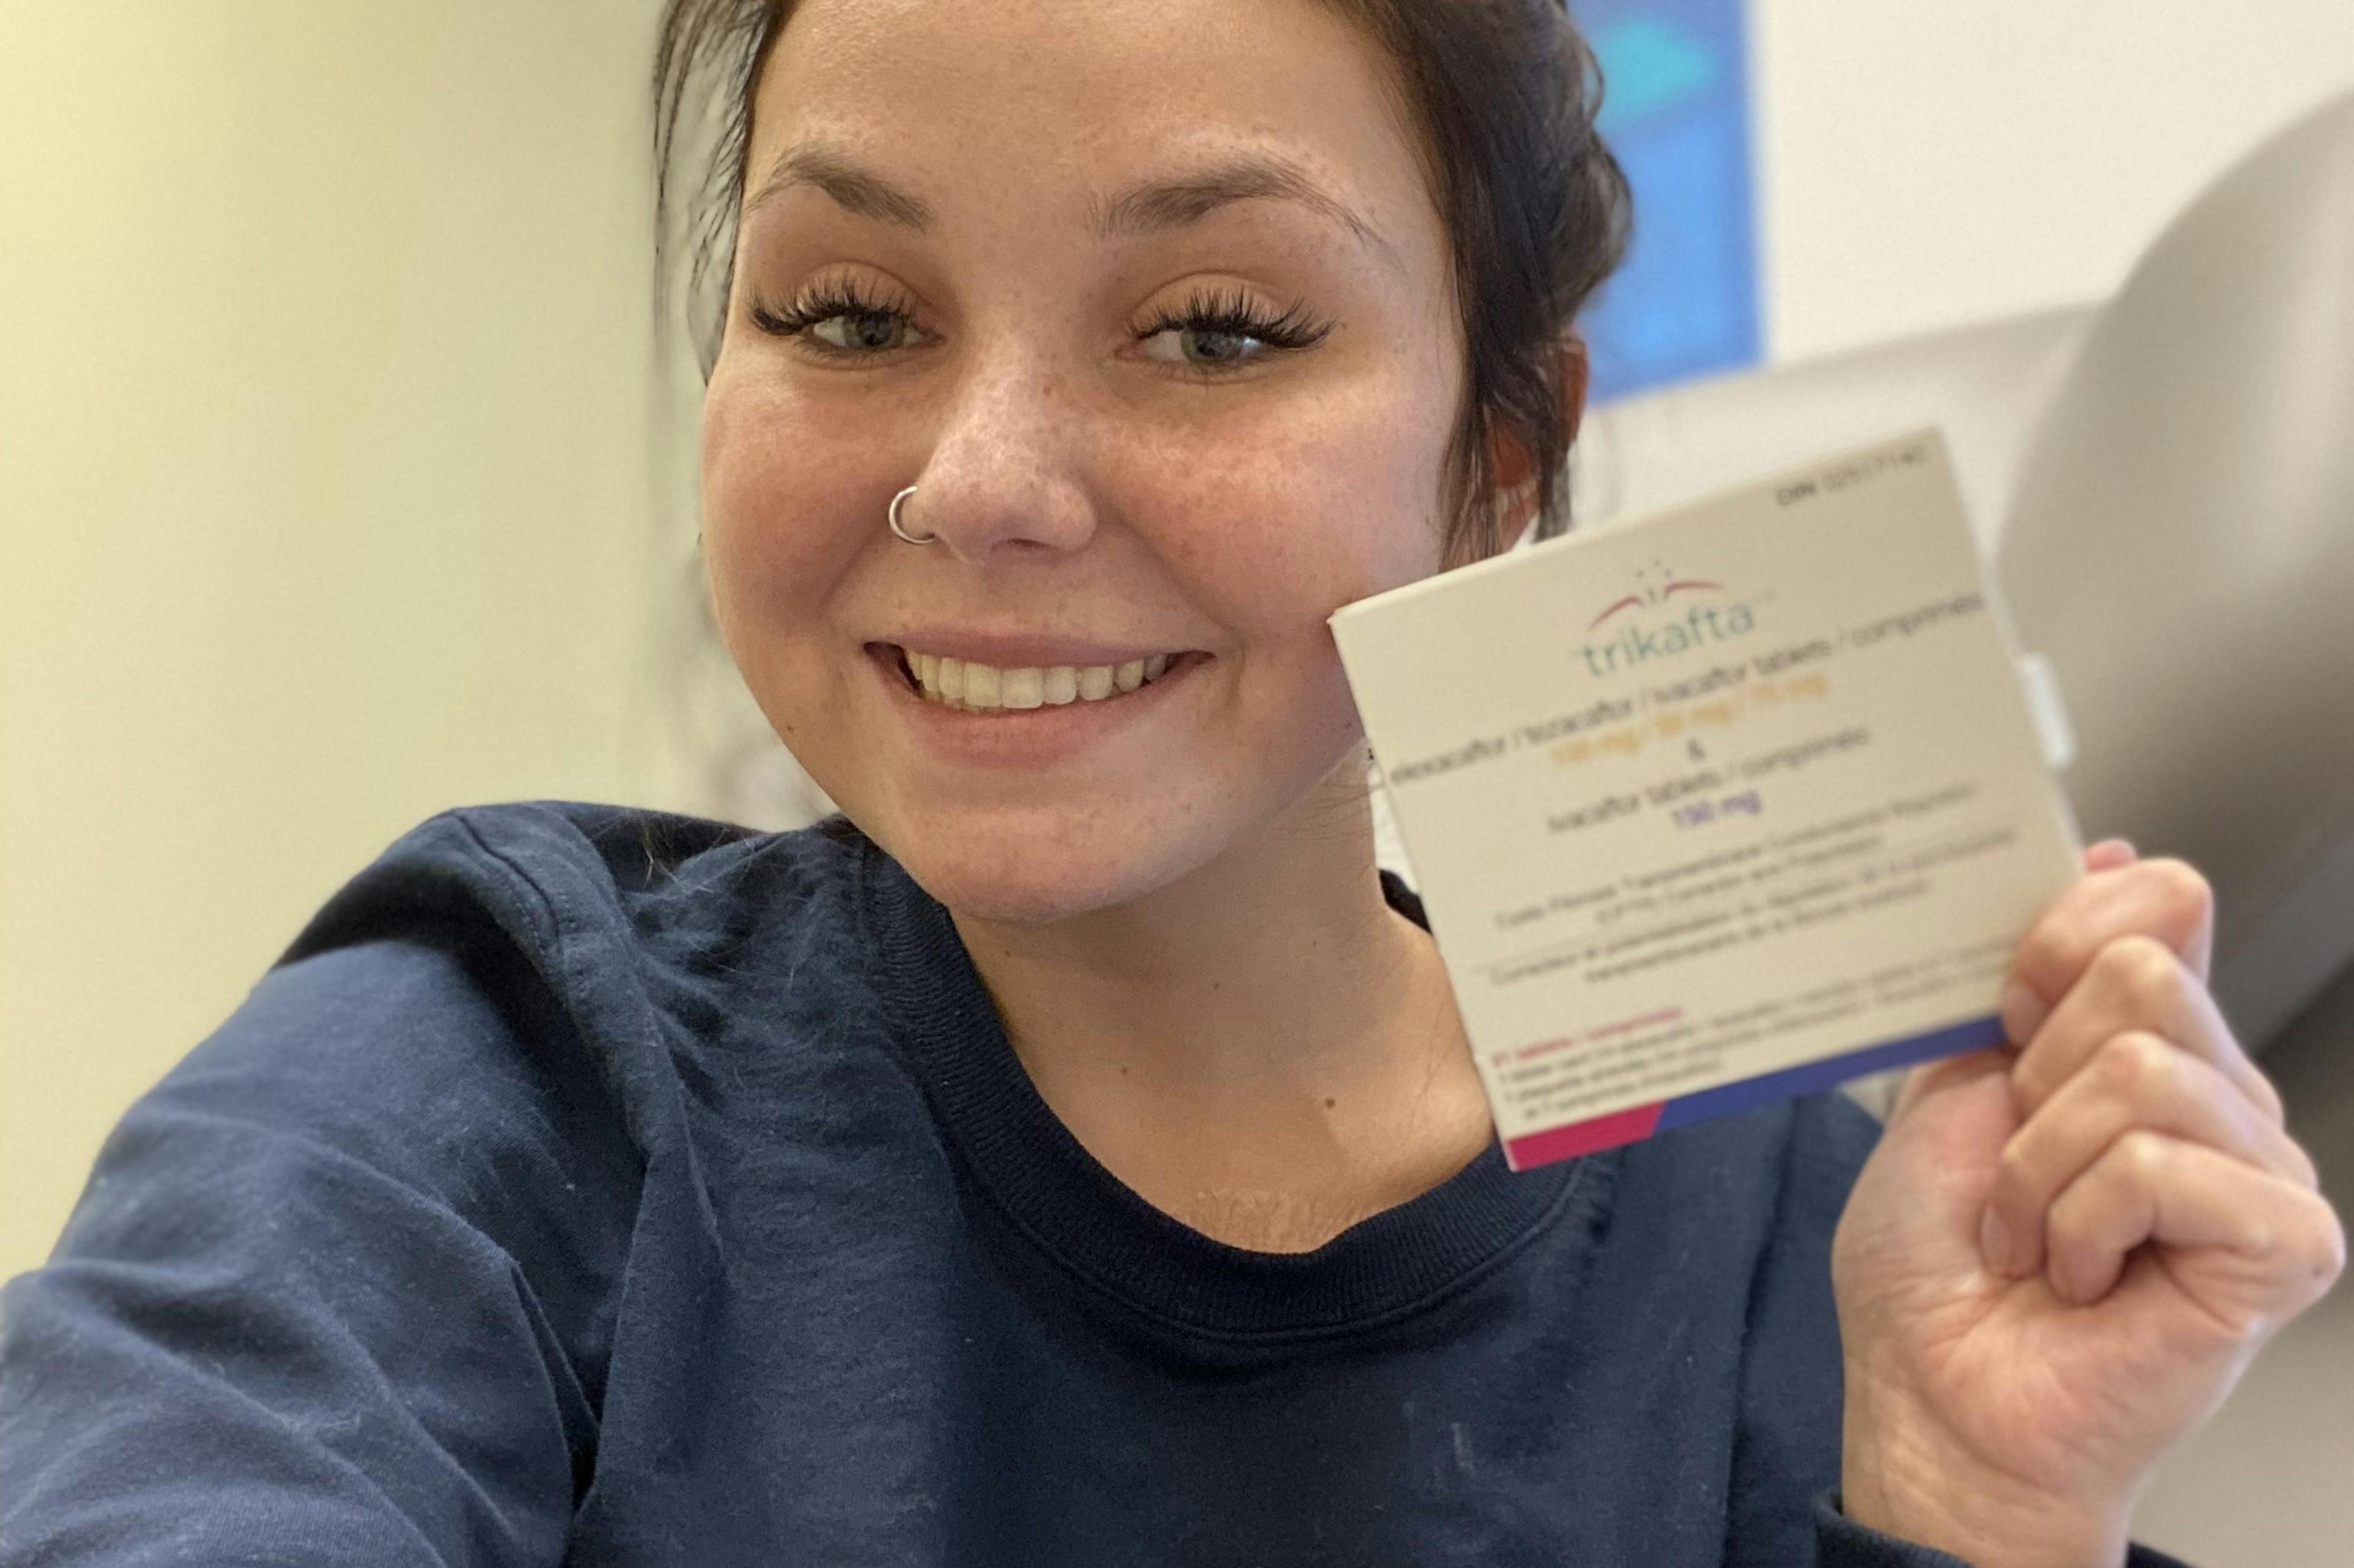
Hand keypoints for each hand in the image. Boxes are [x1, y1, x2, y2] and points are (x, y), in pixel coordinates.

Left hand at [1831, 843, 2344, 1566]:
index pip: (2159, 905)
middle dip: (2036, 1076)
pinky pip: (2164, 1166)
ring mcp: (2259, 1167)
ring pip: (2141, 1072)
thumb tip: (2121, 856)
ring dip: (2040, 1168)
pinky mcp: (2284, 1243)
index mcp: (2142, 1045)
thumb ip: (2029, 976)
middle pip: (2143, 975)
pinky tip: (2081, 1278)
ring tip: (2033, 1239)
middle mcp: (2215, 1095)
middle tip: (2016, 1169)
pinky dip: (2082, 1222)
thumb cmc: (1934, 1265)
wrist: (1932, 1395)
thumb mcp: (1953, 1084)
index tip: (2002, 1020)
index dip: (2058, 942)